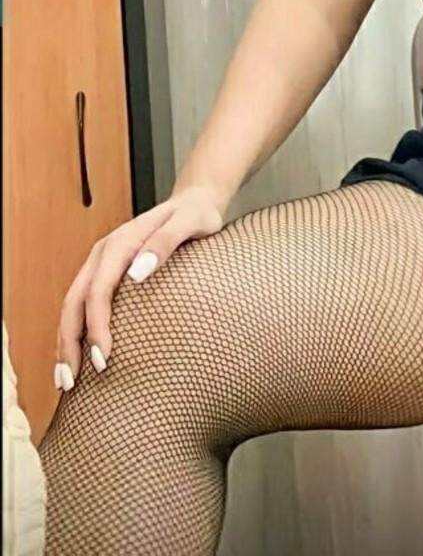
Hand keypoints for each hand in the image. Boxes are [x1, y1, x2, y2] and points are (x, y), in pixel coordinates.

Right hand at [54, 186, 225, 390]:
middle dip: (69, 342)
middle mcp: (103, 253)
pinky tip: (77, 356)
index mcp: (120, 243)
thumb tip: (138, 272)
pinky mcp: (105, 273)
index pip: (98, 290)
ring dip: (66, 342)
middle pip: (75, 301)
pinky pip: (82, 304)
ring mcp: (101, 263)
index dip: (96, 326)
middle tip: (72, 382)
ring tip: (66, 379)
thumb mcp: (190, 222)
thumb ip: (166, 242)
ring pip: (72, 305)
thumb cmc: (196, 215)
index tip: (103, 358)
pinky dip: (75, 331)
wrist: (194, 201)